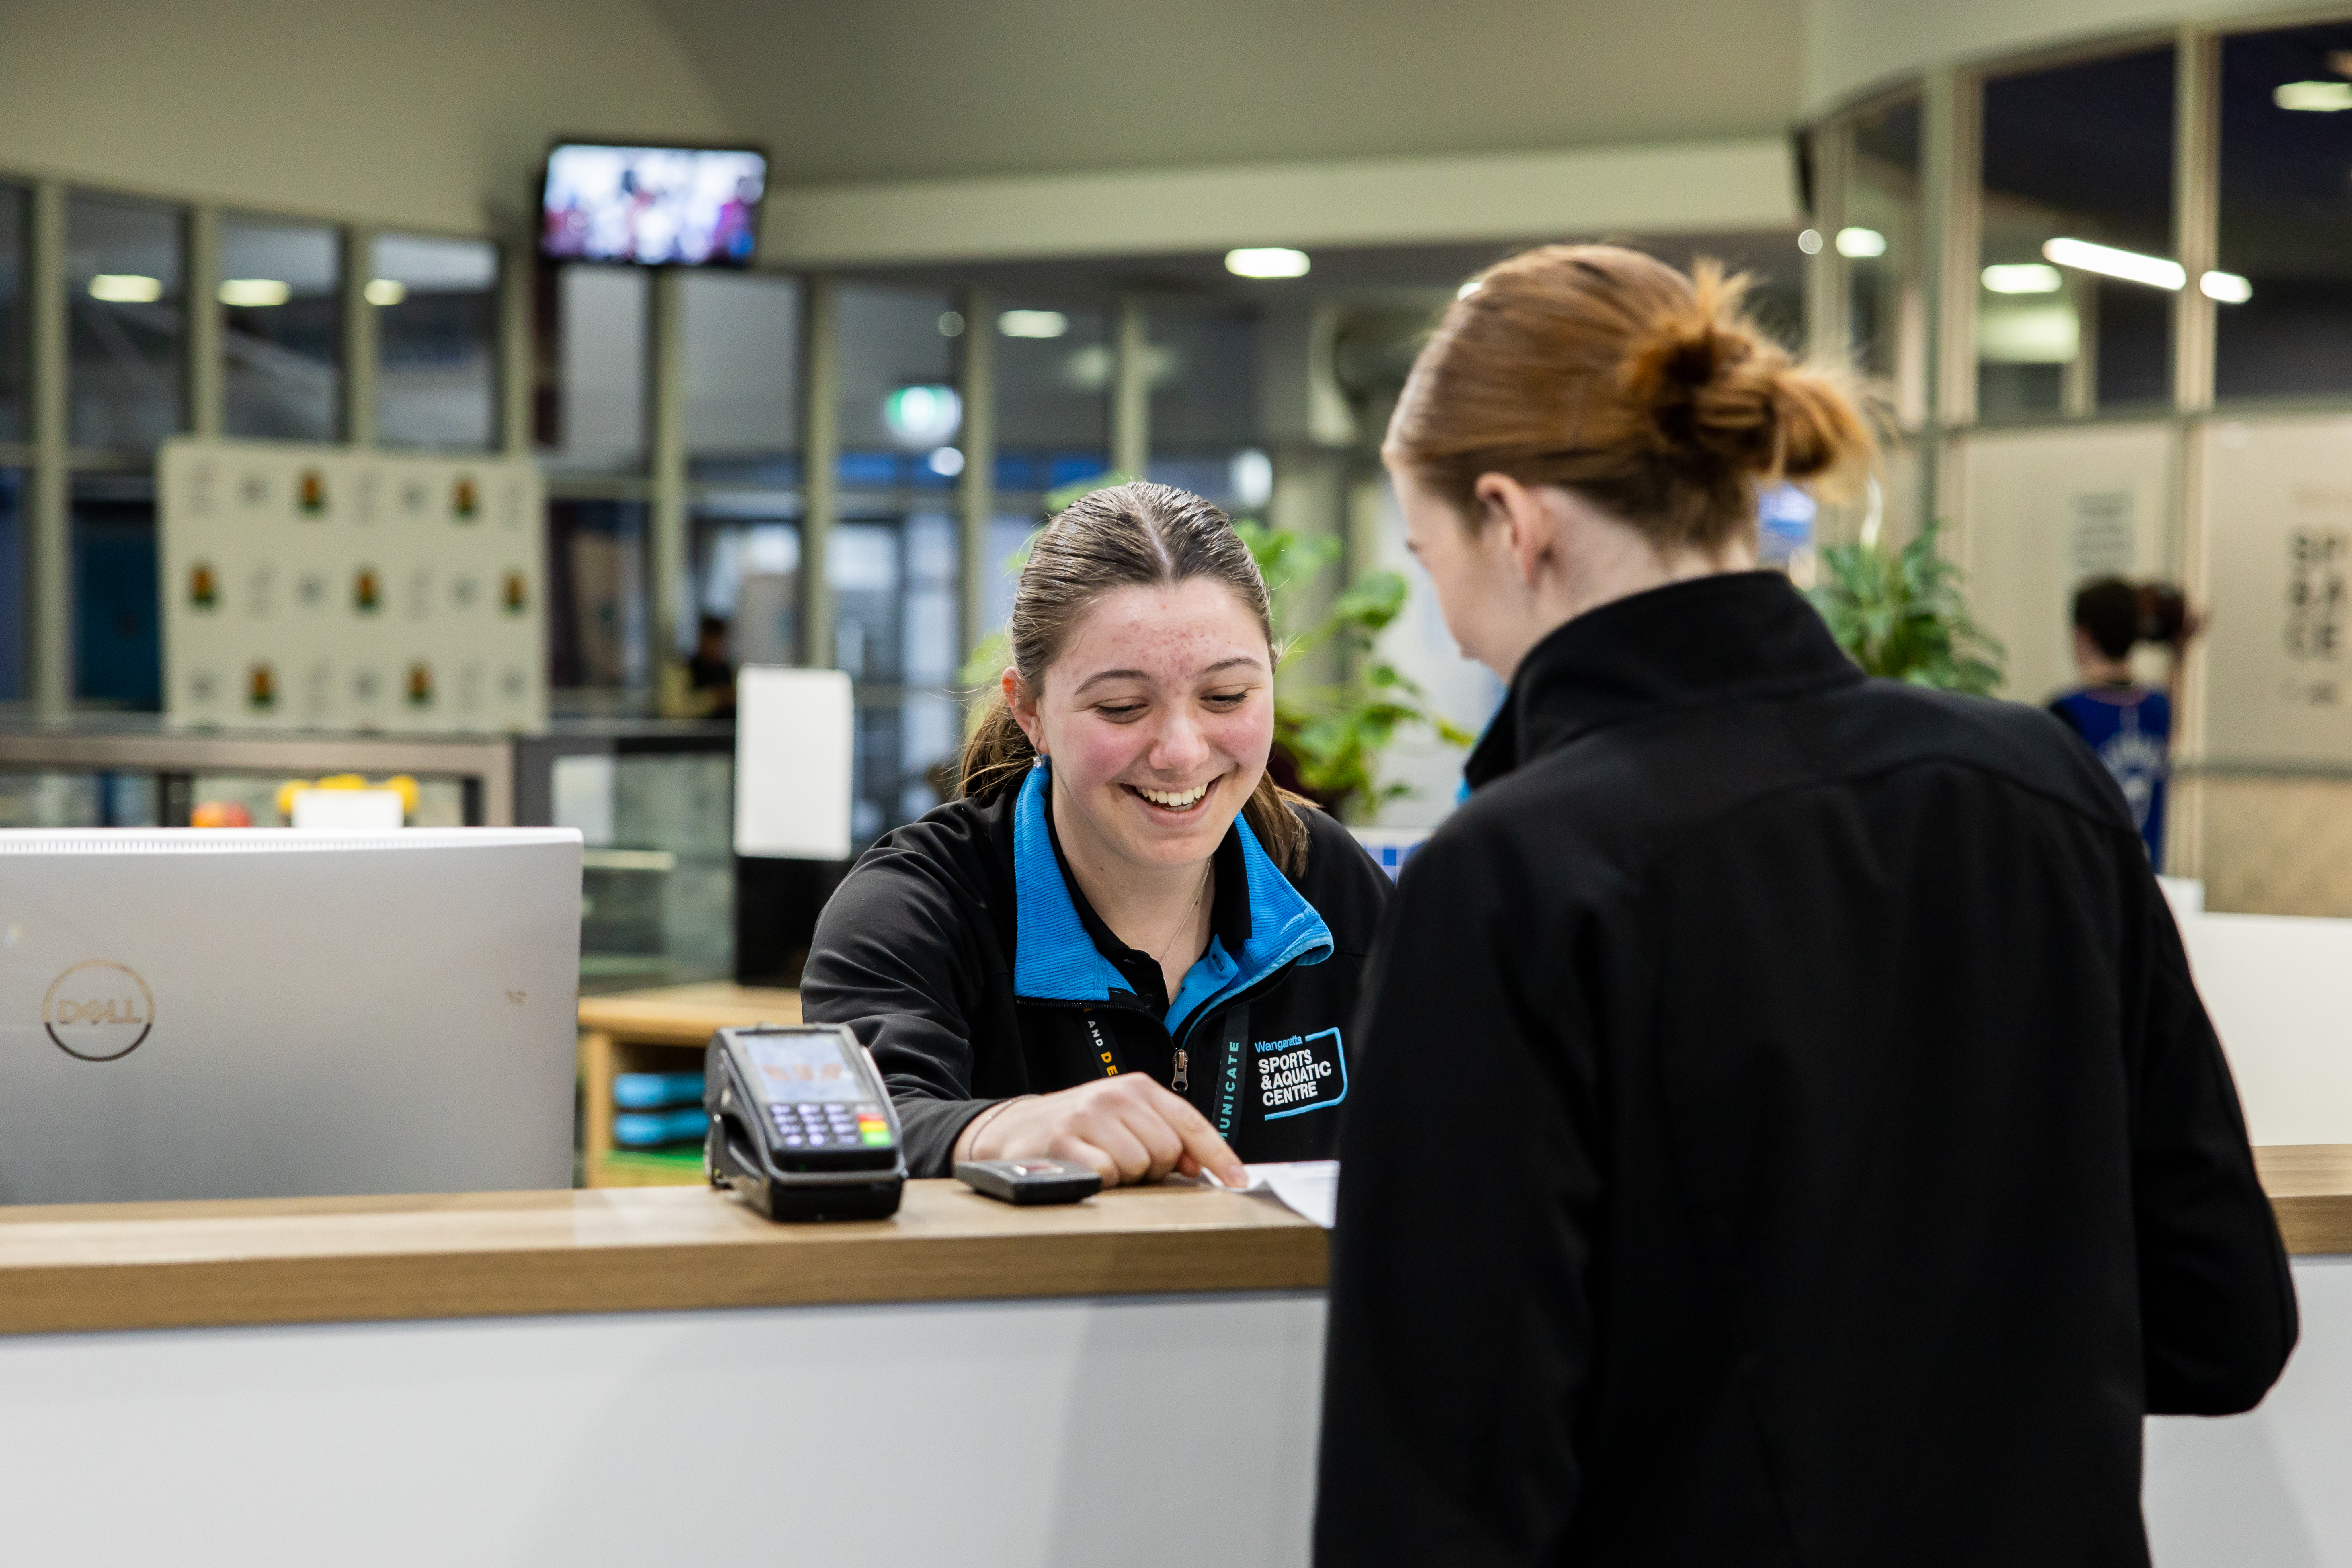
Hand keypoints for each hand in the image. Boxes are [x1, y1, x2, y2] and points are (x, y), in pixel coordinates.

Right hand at [955, 1076, 1245, 1187]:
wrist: (1012, 1130)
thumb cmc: (1076, 1130)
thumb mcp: (1123, 1121)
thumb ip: (1164, 1136)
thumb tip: (1201, 1168)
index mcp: (1136, 1088)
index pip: (1190, 1123)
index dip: (1218, 1155)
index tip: (1238, 1181)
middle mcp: (1115, 1096)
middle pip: (1166, 1151)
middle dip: (1152, 1168)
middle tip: (1124, 1162)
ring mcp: (1088, 1116)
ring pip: (1137, 1166)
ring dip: (1123, 1177)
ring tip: (1100, 1163)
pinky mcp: (1063, 1141)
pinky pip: (1105, 1174)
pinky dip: (1099, 1181)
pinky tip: (1083, 1170)